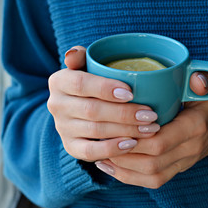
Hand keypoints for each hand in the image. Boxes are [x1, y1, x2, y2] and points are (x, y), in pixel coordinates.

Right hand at [47, 46, 160, 161]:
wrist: (80, 106)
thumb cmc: (92, 82)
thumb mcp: (86, 64)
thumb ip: (81, 56)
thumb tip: (72, 54)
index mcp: (59, 81)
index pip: (81, 84)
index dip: (106, 88)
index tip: (131, 93)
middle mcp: (56, 105)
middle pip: (92, 110)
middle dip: (125, 113)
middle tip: (150, 115)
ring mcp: (62, 128)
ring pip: (95, 131)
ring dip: (126, 130)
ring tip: (149, 128)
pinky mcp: (70, 146)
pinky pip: (89, 152)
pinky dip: (112, 149)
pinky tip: (131, 144)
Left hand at [95, 73, 207, 188]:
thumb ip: (204, 79)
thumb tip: (197, 80)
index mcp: (195, 128)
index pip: (159, 141)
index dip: (133, 139)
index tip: (112, 129)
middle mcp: (190, 150)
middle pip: (151, 162)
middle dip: (123, 154)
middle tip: (101, 142)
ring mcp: (184, 162)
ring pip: (150, 175)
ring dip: (123, 168)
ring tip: (100, 155)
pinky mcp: (178, 169)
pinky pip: (154, 181)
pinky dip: (130, 177)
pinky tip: (111, 167)